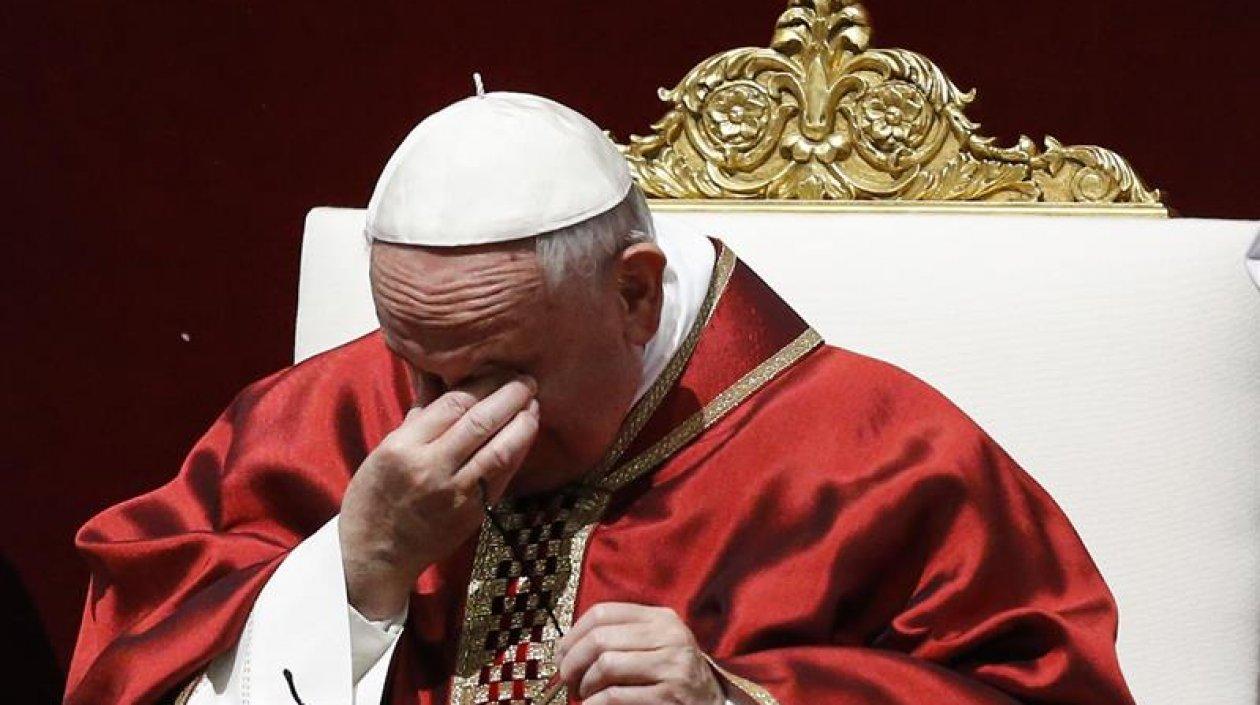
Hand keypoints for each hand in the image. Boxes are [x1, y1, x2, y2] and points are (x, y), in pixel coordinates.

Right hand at [339, 373, 538, 617]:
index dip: (483, 382)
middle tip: (527, 380)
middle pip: (481, 421)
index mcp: (404, 446)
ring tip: (534, 404)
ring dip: (523, 423)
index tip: (500, 370)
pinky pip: (503, 476)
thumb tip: (436, 371)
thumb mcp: (385, 448)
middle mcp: (431, 467)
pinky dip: (518, 451)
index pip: (454, 403)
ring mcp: (455, 493)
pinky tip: (525, 435)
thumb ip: (418, 412)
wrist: (376, 555)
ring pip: (500, 449)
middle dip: (510, 395)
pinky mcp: (473, 514)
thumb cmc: (374, 496)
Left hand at [556, 602, 724, 704]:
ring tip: (583, 694)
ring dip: (585, 684)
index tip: (561, 654)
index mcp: (661, 618)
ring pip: (606, 664)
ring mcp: (671, 667)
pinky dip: (595, 703)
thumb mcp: (656, 644)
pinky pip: (616, 695)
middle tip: (566, 678)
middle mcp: (669, 636)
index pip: (604, 612)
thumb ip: (623, 637)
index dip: (573, 633)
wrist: (714, 704)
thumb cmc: (674, 675)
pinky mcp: (668, 697)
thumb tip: (568, 646)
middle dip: (572, 661)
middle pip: (600, 638)